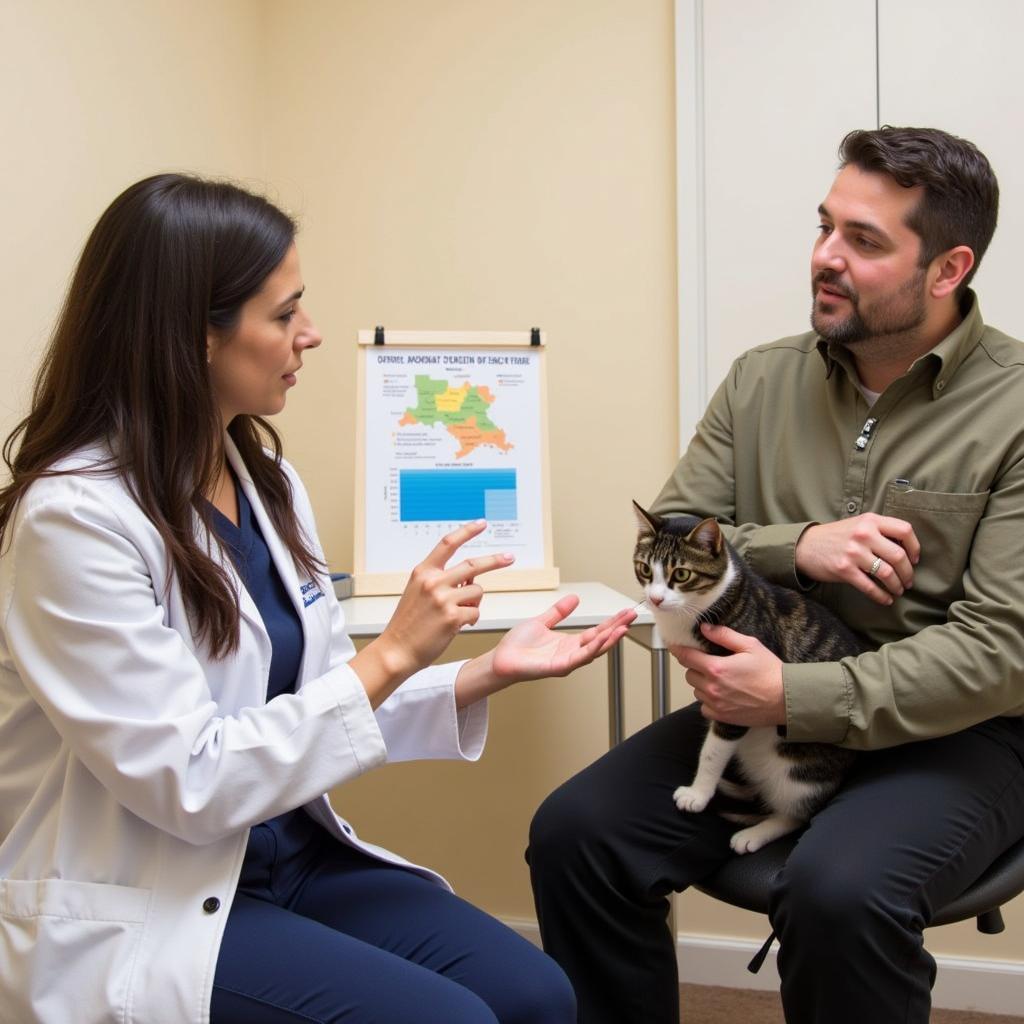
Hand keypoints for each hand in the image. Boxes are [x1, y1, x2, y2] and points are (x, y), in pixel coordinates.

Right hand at [378, 520, 512, 679]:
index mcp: (423, 572)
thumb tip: (472, 578)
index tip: (482, 524)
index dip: (467, 531)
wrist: (396, 650)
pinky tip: (456, 626)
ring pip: (477, 592)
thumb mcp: (419, 592)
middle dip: (495, 560)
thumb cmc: (408, 623)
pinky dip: (471, 620)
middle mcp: (433, 582)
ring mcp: (443, 599)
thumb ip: (442, 580)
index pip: (448, 543)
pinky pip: (475, 613)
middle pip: (473, 565)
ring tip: (458, 615)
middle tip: (509, 557)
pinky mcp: (452, 617)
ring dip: (474, 604)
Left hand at [454, 595, 635, 705]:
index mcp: (569, 643)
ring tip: (623, 628)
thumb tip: (575, 598)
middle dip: (617, 628)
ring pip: (594, 650)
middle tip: (632, 616)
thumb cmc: (518, 645)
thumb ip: (558, 612)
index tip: (625, 613)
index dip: (611, 623)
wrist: (501, 658)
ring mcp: (566, 662)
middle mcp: (572, 653)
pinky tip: (601, 638)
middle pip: (600, 640)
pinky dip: (591, 648)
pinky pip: (578, 657)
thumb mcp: (542, 622)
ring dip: (609, 639)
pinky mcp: (558, 667)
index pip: (596, 631)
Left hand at [672, 623, 784, 726]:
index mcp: (716, 668)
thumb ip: (724, 635)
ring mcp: (716, 704)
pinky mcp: (722, 717)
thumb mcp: (750, 646)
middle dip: (696, 667)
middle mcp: (712, 687)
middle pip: (689, 674)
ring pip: (696, 691)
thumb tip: (704, 628)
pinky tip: (722, 695)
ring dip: (702, 684)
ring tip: (720, 679)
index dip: (678, 650)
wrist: (786, 700)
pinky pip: (704, 707)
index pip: (686, 657)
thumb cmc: (771, 672)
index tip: (674, 647)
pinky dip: (708, 701)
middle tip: (712, 663)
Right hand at [795, 513, 919, 604]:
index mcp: (870, 521)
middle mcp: (863, 534)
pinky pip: (869, 587)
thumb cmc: (835, 536)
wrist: (805, 546)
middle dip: (908, 573)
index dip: (914, 547)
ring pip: (886, 573)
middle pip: (898, 556)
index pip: (904, 530)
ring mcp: (853, 553)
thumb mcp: (858, 524)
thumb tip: (906, 550)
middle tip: (908, 582)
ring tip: (898, 590)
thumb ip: (879, 531)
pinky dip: (881, 596)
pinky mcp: (844, 569)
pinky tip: (885, 599)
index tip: (914, 559)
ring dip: (896, 586)